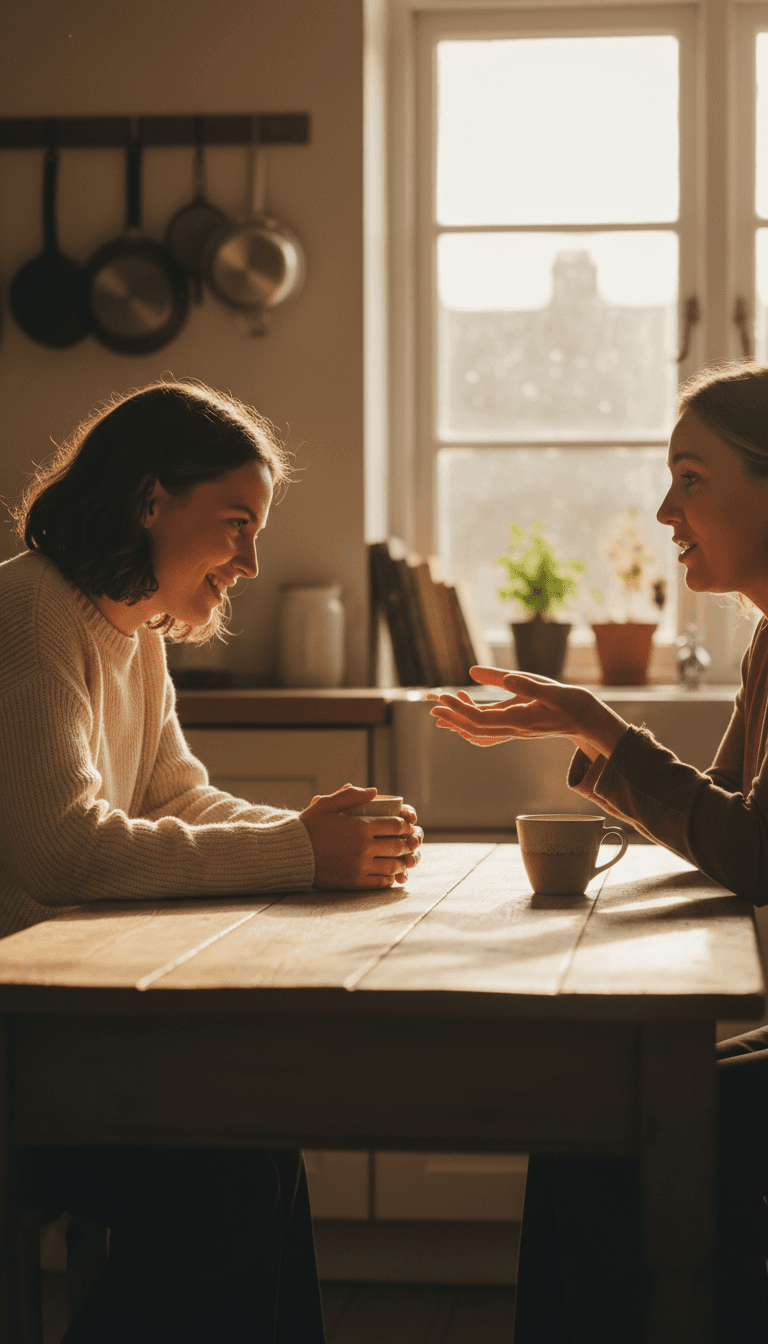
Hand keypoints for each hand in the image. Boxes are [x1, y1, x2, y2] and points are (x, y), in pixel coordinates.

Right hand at [300, 785, 421, 889]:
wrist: (291, 853)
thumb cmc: (309, 826)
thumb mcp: (326, 804)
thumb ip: (351, 796)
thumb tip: (374, 792)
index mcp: (361, 827)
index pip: (396, 826)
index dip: (405, 825)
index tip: (405, 826)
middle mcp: (364, 848)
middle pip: (398, 846)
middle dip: (406, 843)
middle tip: (407, 842)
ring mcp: (360, 867)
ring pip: (392, 866)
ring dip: (400, 862)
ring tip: (400, 859)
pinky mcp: (354, 882)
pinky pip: (380, 882)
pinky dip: (389, 878)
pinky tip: (388, 874)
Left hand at [428, 666, 627, 758]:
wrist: (591, 722)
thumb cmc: (575, 704)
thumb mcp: (550, 689)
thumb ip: (524, 685)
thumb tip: (500, 677)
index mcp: (519, 721)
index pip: (480, 719)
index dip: (459, 710)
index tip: (442, 699)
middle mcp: (514, 728)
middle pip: (474, 727)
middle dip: (452, 714)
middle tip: (432, 701)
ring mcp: (515, 729)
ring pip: (480, 729)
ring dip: (459, 718)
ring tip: (440, 707)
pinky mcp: (519, 724)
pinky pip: (490, 726)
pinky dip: (473, 718)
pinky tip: (467, 705)